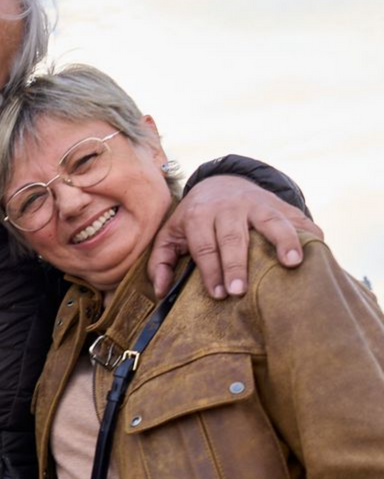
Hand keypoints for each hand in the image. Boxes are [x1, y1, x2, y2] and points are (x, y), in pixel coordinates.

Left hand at [150, 177, 318, 299]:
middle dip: (236, 264)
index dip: (210, 271)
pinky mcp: (277, 203)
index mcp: (199, 215)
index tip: (218, 295)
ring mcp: (256, 203)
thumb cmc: (192, 219)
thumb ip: (160, 262)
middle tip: (240, 290)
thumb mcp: (169, 235)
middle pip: (233, 237)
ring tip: (292, 263)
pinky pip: (295, 215)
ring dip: (283, 241)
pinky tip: (317, 245)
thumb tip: (161, 291)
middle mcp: (228, 207)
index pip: (204, 247)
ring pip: (271, 221)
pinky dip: (308, 229)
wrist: (219, 182)